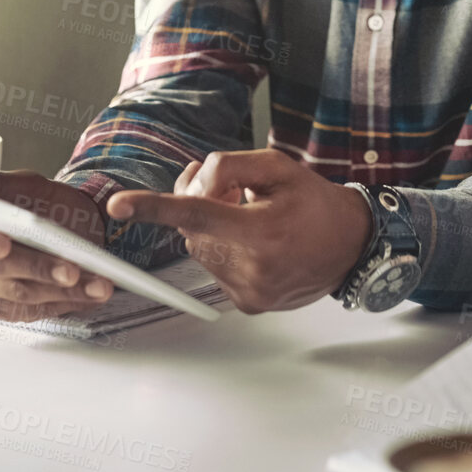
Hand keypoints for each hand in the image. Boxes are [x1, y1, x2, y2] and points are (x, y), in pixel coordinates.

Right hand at [0, 167, 113, 322]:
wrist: (68, 223)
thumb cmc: (38, 204)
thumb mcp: (20, 184)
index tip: (4, 243)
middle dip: (38, 268)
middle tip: (71, 269)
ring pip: (22, 294)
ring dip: (63, 290)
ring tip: (96, 282)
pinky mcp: (10, 307)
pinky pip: (36, 310)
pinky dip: (68, 302)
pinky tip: (91, 293)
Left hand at [104, 149, 372, 313]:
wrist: (352, 246)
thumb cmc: (316, 203)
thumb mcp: (278, 166)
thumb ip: (229, 166)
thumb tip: (195, 184)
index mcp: (261, 229)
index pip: (197, 213)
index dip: (154, 208)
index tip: (120, 205)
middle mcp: (253, 266)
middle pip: (193, 230)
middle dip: (202, 206)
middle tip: (236, 194)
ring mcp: (249, 291)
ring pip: (200, 250)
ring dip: (212, 230)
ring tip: (250, 219)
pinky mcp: (248, 304)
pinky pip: (215, 269)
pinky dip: (225, 251)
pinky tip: (256, 244)